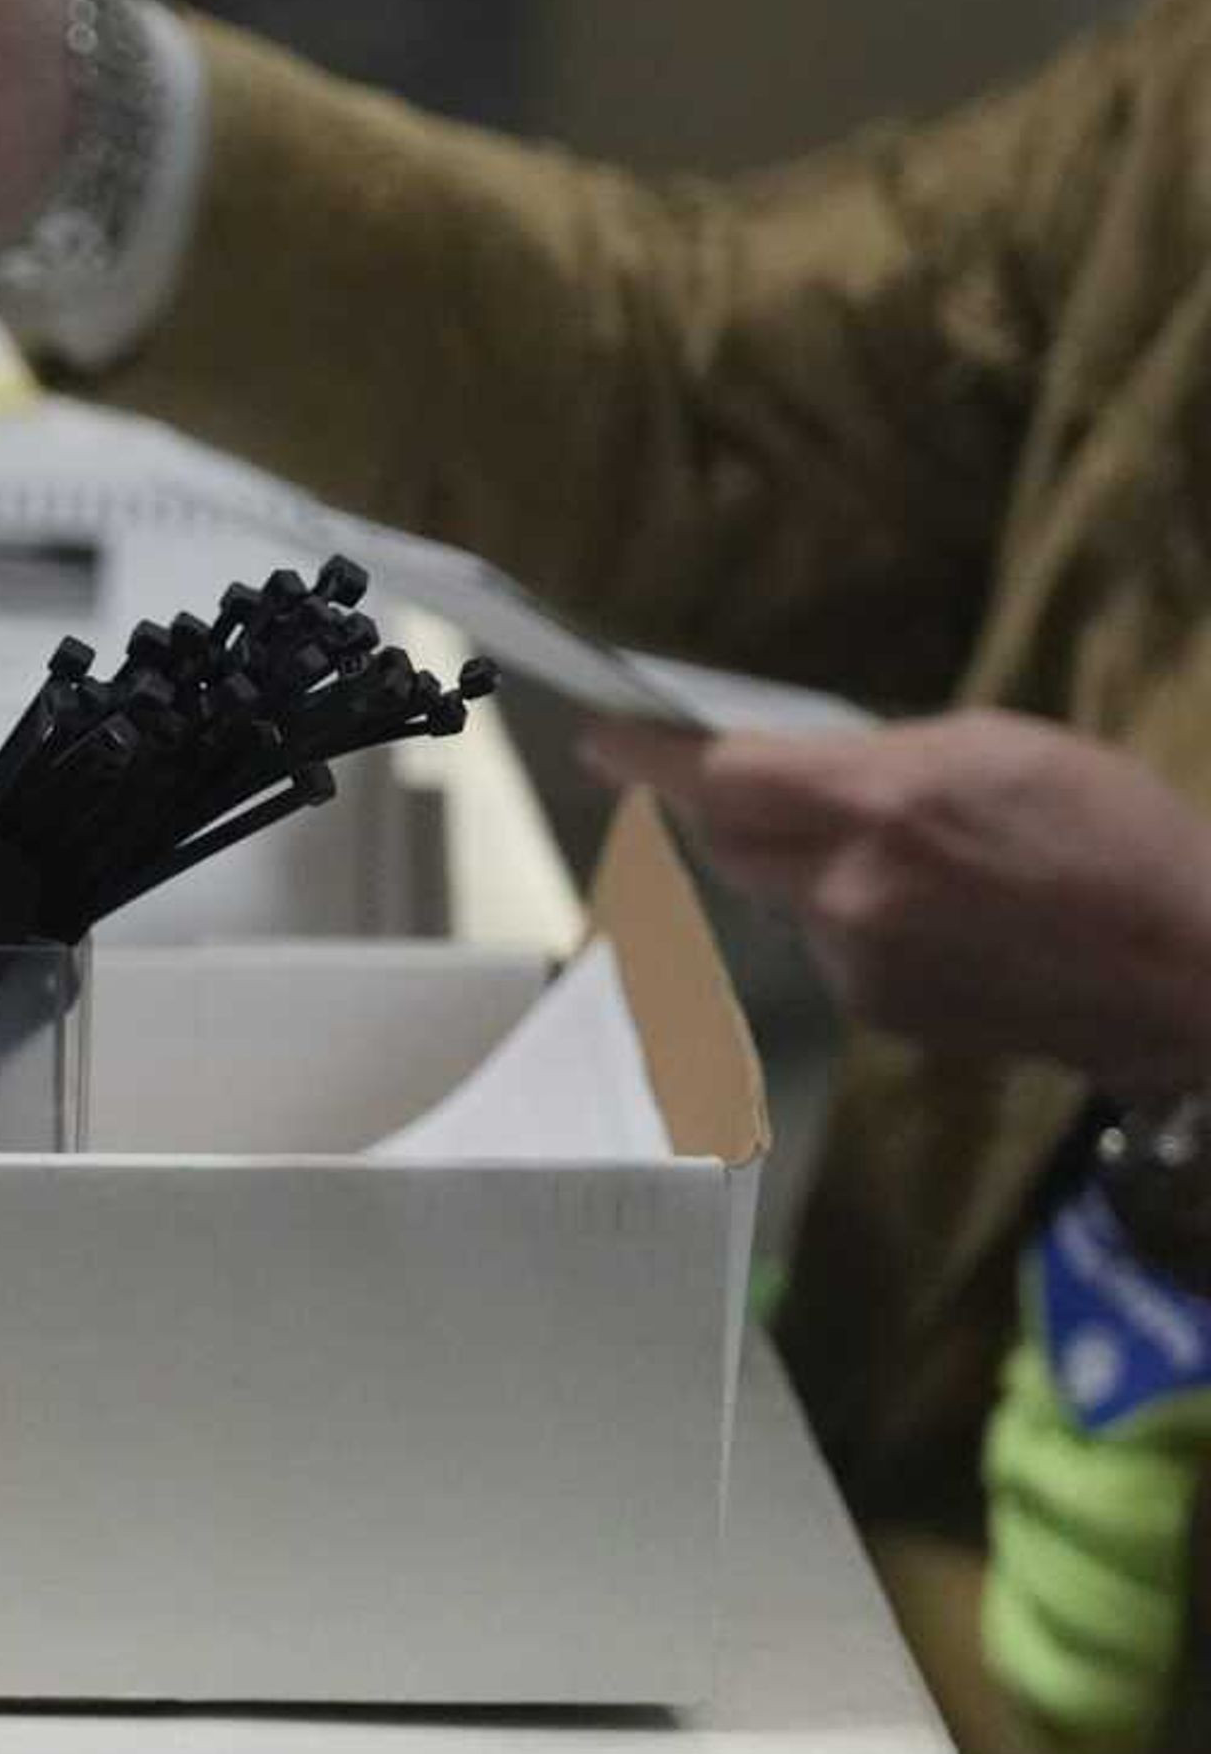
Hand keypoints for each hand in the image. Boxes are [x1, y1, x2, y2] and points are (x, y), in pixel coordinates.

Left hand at [586, 711, 1210, 1097]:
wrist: (1188, 970)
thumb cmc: (1114, 839)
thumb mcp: (1000, 750)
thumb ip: (878, 761)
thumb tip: (794, 774)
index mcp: (882, 806)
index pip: (722, 779)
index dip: (650, 759)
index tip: (600, 741)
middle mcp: (849, 891)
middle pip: (728, 842)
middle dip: (726, 809)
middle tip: (734, 782)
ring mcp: (857, 962)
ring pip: (779, 897)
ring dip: (805, 869)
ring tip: (909, 859)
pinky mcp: (876, 1013)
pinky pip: (827, 948)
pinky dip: (850, 921)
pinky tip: (933, 917)